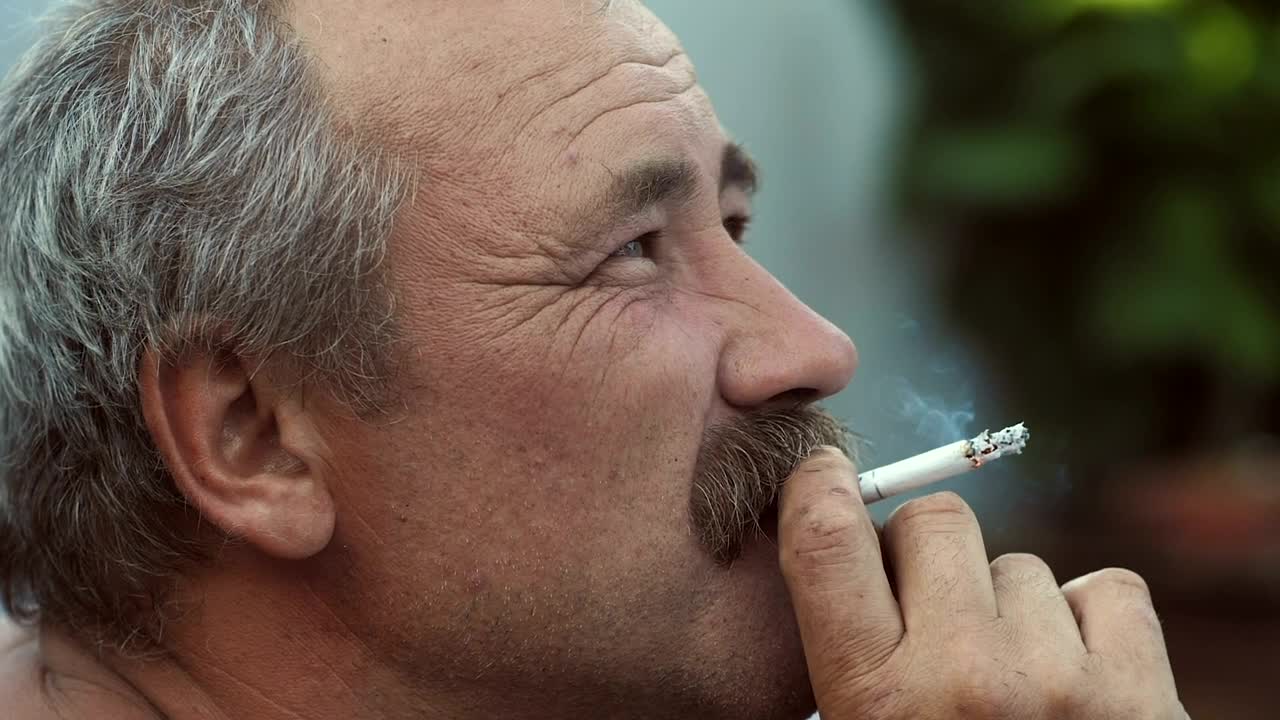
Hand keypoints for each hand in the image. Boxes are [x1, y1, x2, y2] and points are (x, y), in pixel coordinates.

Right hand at [778, 447, 1188, 718]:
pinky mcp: (1143, 693)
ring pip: (1019, 565)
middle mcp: (963, 682)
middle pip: (934, 521)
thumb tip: (825, 542)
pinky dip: (1090, 622)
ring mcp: (1059, 683)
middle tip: (929, 610)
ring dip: (1009, 606)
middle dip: (925, 552)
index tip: (824, 479)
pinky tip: (1076, 677)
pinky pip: (1106, 589)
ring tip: (1011, 681)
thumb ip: (844, 655)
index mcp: (875, 702)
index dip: (818, 488)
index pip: (826, 541)